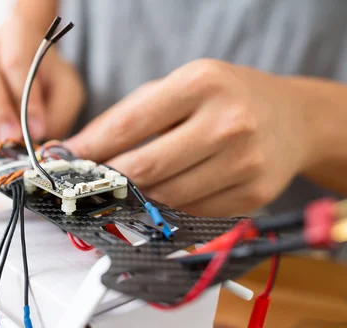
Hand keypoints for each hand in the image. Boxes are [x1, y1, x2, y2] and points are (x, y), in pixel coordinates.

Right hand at [0, 13, 83, 143]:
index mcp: (17, 32)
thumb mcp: (68, 92)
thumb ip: (57, 112)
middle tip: (13, 137)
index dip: (25, 97)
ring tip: (4, 143)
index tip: (37, 127)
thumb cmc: (53, 79)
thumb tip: (35, 135)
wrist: (36, 72)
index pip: (16, 61)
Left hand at [66, 59, 313, 216]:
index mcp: (201, 84)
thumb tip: (79, 149)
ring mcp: (244, 163)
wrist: (292, 119)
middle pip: (145, 169)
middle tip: (92, 183)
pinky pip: (190, 212)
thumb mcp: (180, 87)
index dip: (91, 149)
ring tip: (130, 187)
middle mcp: (227, 123)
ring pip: (165, 197)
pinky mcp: (252, 195)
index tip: (66, 161)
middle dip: (109, 181)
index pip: (129, 126)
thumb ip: (130, 116)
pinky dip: (169, 207)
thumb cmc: (225, 98)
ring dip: (138, 197)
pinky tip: (168, 192)